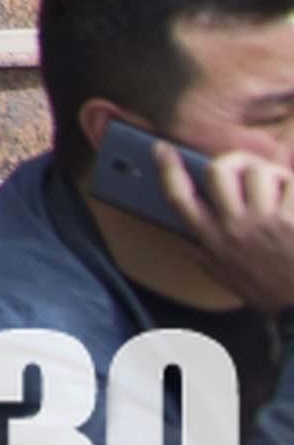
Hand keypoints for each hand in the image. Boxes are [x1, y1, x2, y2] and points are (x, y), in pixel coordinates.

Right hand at [156, 140, 293, 311]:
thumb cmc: (272, 294)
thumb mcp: (228, 279)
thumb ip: (205, 257)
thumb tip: (184, 240)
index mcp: (213, 241)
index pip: (180, 198)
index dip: (168, 170)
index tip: (164, 150)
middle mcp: (234, 228)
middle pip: (217, 171)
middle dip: (233, 161)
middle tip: (247, 167)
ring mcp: (265, 222)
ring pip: (258, 172)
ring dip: (272, 174)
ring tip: (282, 187)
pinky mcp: (293, 220)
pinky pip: (293, 183)